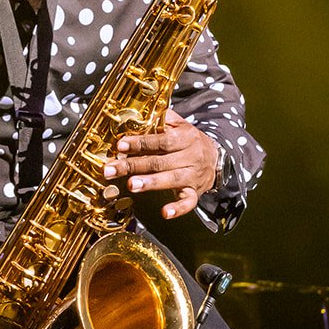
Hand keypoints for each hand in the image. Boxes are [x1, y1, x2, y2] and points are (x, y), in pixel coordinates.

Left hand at [102, 108, 219, 220]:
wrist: (216, 158)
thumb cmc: (190, 141)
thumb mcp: (180, 125)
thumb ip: (162, 120)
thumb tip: (138, 115)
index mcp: (185, 138)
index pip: (161, 140)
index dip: (140, 143)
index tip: (121, 146)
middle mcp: (190, 157)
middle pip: (159, 162)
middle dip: (133, 165)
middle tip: (112, 169)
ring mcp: (193, 176)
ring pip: (171, 180)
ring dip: (150, 183)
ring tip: (131, 185)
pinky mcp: (195, 192)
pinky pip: (188, 202)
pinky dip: (178, 209)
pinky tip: (166, 213)